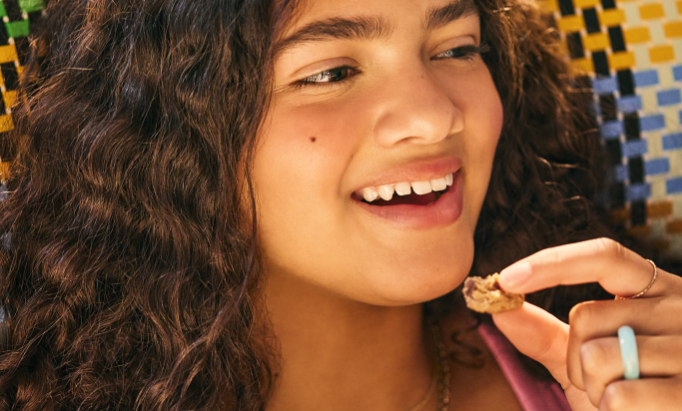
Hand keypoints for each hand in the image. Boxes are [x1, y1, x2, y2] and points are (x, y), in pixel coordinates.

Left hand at [491, 238, 681, 410]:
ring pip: (597, 356)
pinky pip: (618, 395)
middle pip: (587, 316)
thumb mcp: (583, 360)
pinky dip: (613, 410)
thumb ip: (544, 333)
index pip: (604, 256)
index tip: (505, 280)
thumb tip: (498, 307)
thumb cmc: (629, 397)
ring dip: (595, 388)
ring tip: (628, 398)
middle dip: (578, 357)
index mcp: (659, 291)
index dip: (553, 262)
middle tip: (609, 380)